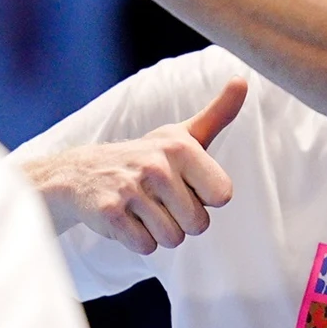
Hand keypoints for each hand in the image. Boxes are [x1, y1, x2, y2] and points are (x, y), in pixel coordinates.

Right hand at [22, 79, 247, 253]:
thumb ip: (218, 114)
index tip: (184, 184)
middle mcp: (156, 165)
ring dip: (159, 232)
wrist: (83, 172)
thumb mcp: (182, 135)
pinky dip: (138, 240)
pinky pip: (145, 247)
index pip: (222, 196)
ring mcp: (131, 189)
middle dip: (182, 220)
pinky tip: (127, 218)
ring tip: (143, 209)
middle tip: (160, 200)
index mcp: (181, 147)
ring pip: (172, 239)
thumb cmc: (146, 157)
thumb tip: (242, 81)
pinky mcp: (110, 213)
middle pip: (198, 224)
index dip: (204, 197)